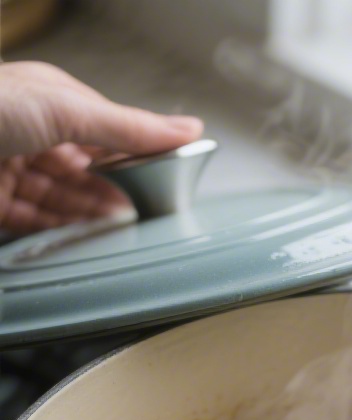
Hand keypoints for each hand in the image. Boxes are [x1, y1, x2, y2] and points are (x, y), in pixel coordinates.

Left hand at [0, 61, 202, 233]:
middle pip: (85, 171)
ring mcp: (12, 169)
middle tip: (148, 214)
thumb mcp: (69, 110)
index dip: (137, 155)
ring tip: (122, 230)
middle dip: (115, 191)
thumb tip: (186, 128)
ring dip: (91, 215)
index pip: (106, 131)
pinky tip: (83, 239)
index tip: (168, 178)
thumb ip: (128, 128)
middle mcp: (31, 133)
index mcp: (51, 100)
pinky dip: (60, 232)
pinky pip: (35, 222)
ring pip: (62, 200)